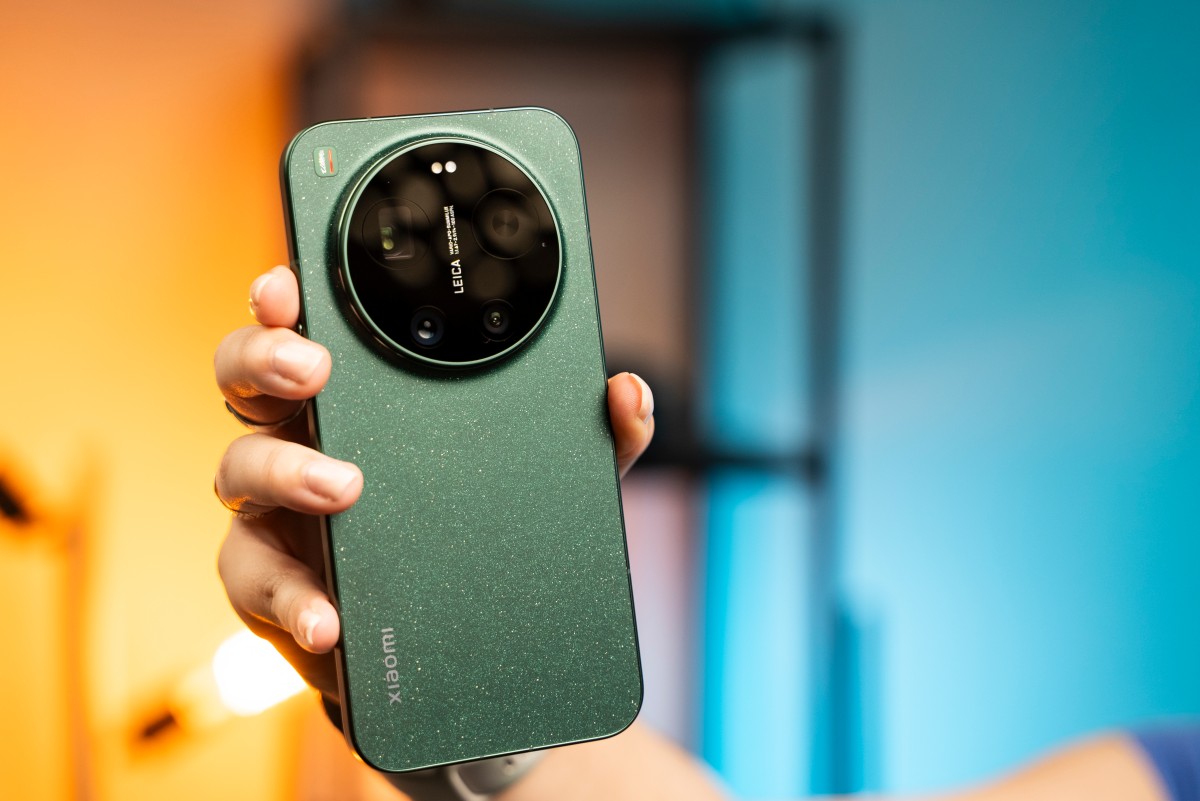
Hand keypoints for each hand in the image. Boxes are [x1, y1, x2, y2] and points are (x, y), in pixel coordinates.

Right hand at [214, 266, 655, 696]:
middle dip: (266, 357)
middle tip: (314, 368)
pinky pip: (258, 582)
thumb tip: (627, 392)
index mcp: (364, 401)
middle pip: (246, 377)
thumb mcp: (555, 486)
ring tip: (342, 488)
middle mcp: (306, 441)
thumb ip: (598, 439)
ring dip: (284, 471)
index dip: (287, 299)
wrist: (464, 658)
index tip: (294, 284)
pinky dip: (293, 597)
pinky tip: (330, 617)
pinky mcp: (274, 586)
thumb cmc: (491, 541)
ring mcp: (281, 514)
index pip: (312, 329)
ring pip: (237, 470)